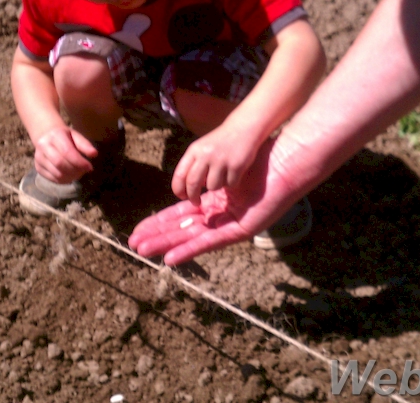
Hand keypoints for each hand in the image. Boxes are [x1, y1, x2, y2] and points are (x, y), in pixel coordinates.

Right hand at [33, 125, 98, 183]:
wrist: (47, 136)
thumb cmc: (65, 137)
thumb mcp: (76, 136)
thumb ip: (85, 145)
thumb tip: (94, 154)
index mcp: (55, 136)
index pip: (67, 151)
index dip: (79, 162)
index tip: (89, 167)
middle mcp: (43, 146)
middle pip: (60, 164)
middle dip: (75, 170)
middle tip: (84, 171)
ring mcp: (38, 158)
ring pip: (57, 173)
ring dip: (71, 177)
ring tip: (79, 173)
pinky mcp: (38, 168)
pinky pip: (53, 179)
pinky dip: (64, 180)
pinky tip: (70, 176)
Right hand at [130, 138, 301, 264]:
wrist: (286, 162)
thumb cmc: (262, 159)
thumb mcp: (226, 169)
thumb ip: (208, 179)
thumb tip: (190, 179)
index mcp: (216, 202)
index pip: (181, 215)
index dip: (159, 222)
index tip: (139, 229)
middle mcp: (221, 215)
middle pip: (182, 229)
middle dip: (157, 236)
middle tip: (133, 245)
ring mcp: (230, 224)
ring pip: (192, 238)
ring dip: (167, 246)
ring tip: (143, 252)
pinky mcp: (242, 230)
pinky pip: (212, 241)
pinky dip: (191, 250)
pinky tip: (171, 258)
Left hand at [171, 123, 259, 205]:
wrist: (243, 128)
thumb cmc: (220, 143)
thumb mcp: (202, 149)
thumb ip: (193, 166)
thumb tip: (187, 191)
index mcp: (194, 150)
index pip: (180, 174)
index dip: (178, 189)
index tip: (182, 196)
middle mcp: (206, 154)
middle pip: (193, 184)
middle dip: (193, 197)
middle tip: (196, 202)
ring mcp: (222, 160)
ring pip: (212, 186)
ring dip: (217, 186)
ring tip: (222, 175)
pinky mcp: (237, 165)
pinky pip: (230, 184)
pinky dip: (231, 182)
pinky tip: (234, 172)